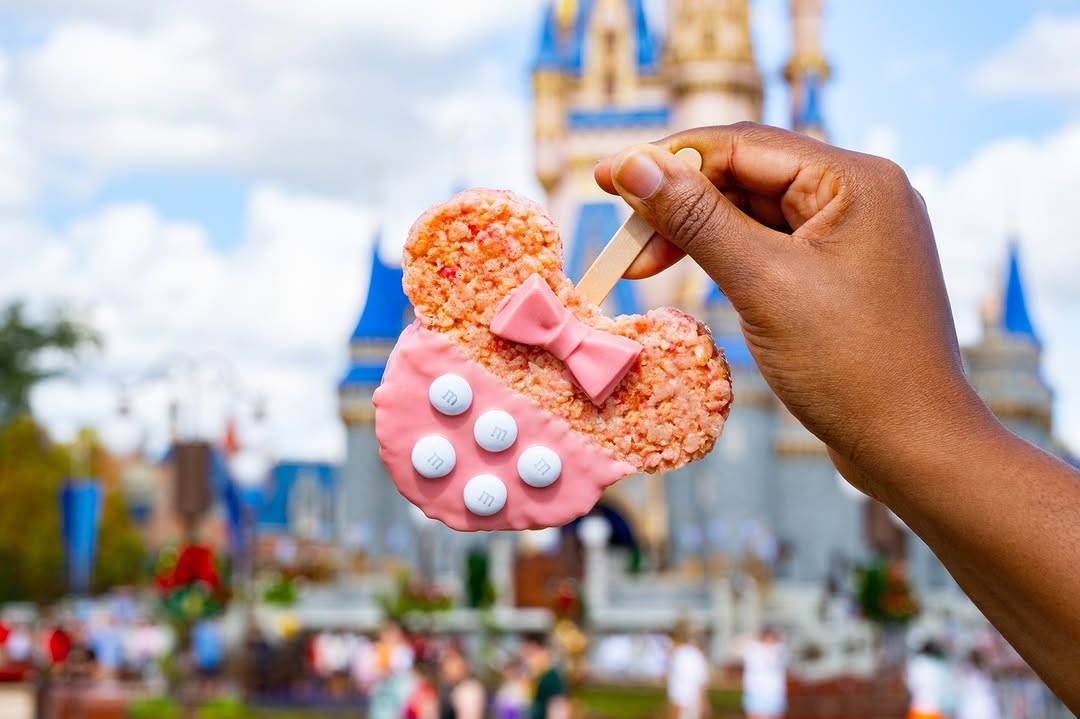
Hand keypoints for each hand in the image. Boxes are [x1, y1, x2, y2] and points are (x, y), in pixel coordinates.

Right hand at [595, 123, 990, 496]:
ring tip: (645, 267)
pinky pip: (775, 247)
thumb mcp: (762, 283)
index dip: (666, 160)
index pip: (741, 146)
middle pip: (747, 177)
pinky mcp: (845, 272)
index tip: (604, 178)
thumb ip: (695, 218)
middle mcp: (862, 194)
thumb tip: (632, 163)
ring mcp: (856, 235)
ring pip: (756, 214)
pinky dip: (730, 258)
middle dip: (679, 206)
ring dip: (699, 235)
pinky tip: (696, 276)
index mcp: (856, 179)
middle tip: (622, 242)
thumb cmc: (850, 366)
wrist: (915, 447)